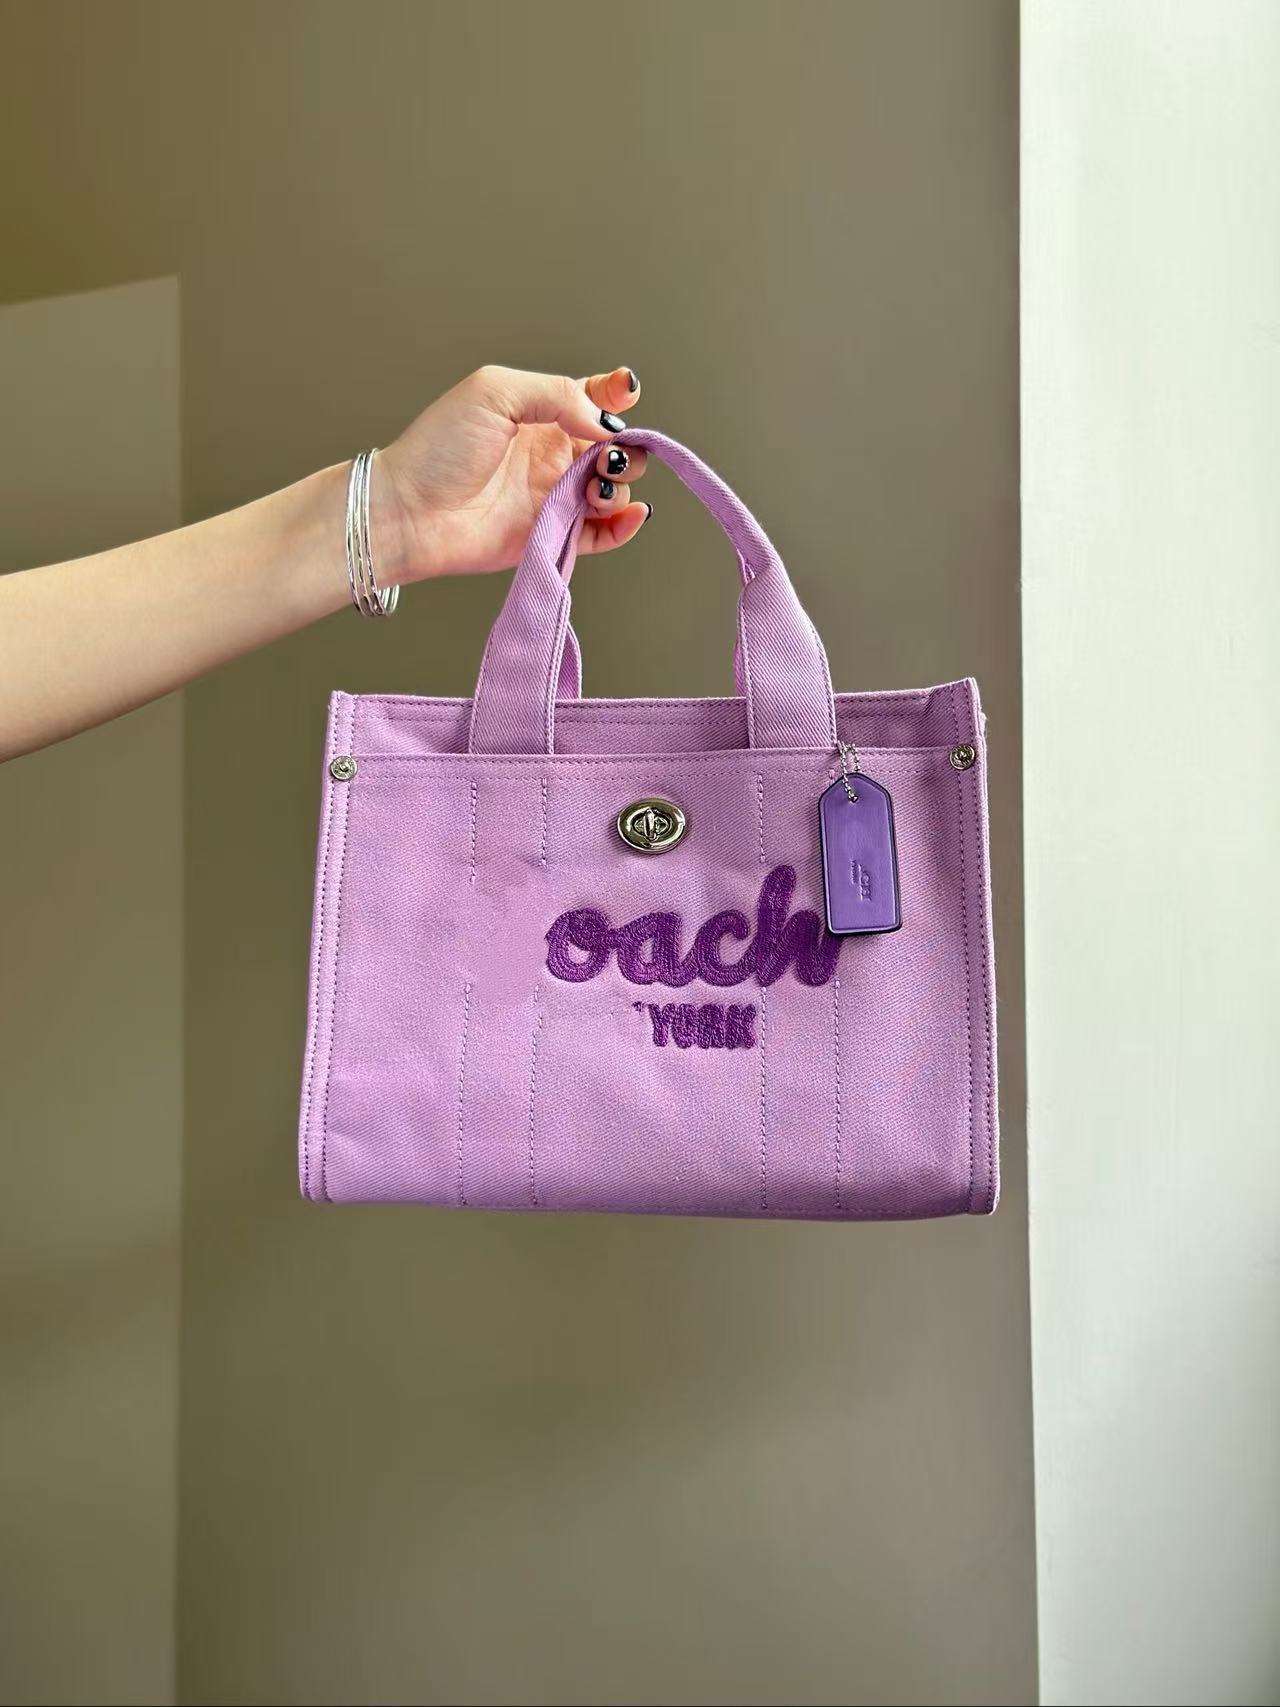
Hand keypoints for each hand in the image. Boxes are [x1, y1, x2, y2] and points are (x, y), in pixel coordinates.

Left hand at [379, 364, 651, 582]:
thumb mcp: (496, 392)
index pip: (594, 398)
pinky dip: (624, 527)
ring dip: (620, 486)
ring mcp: (553, 497)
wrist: (410, 511)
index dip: (617, 394)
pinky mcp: (552, 536)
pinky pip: (602, 534)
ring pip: (612, 489)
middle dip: (624, 447)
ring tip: (597, 487)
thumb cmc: (439, 448)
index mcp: (540, 414)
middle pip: (613, 447)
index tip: (623, 394)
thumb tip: (606, 422)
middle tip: (604, 455)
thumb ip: (558, 394)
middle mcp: (551, 455)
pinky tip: (631, 515)